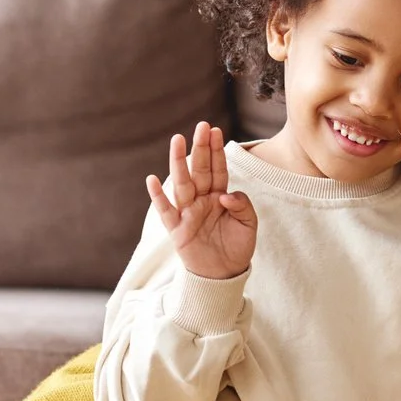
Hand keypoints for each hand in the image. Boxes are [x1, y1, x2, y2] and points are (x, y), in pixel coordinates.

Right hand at [149, 122, 256, 280]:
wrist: (224, 274)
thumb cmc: (237, 247)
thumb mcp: (249, 225)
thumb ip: (242, 205)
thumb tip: (225, 195)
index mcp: (219, 196)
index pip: (218, 169)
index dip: (217, 151)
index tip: (215, 130)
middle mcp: (202, 200)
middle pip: (200, 170)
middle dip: (200, 148)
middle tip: (201, 126)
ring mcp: (188, 213)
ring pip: (182, 183)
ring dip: (179, 162)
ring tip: (177, 141)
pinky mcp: (177, 229)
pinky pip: (165, 211)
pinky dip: (158, 197)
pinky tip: (152, 180)